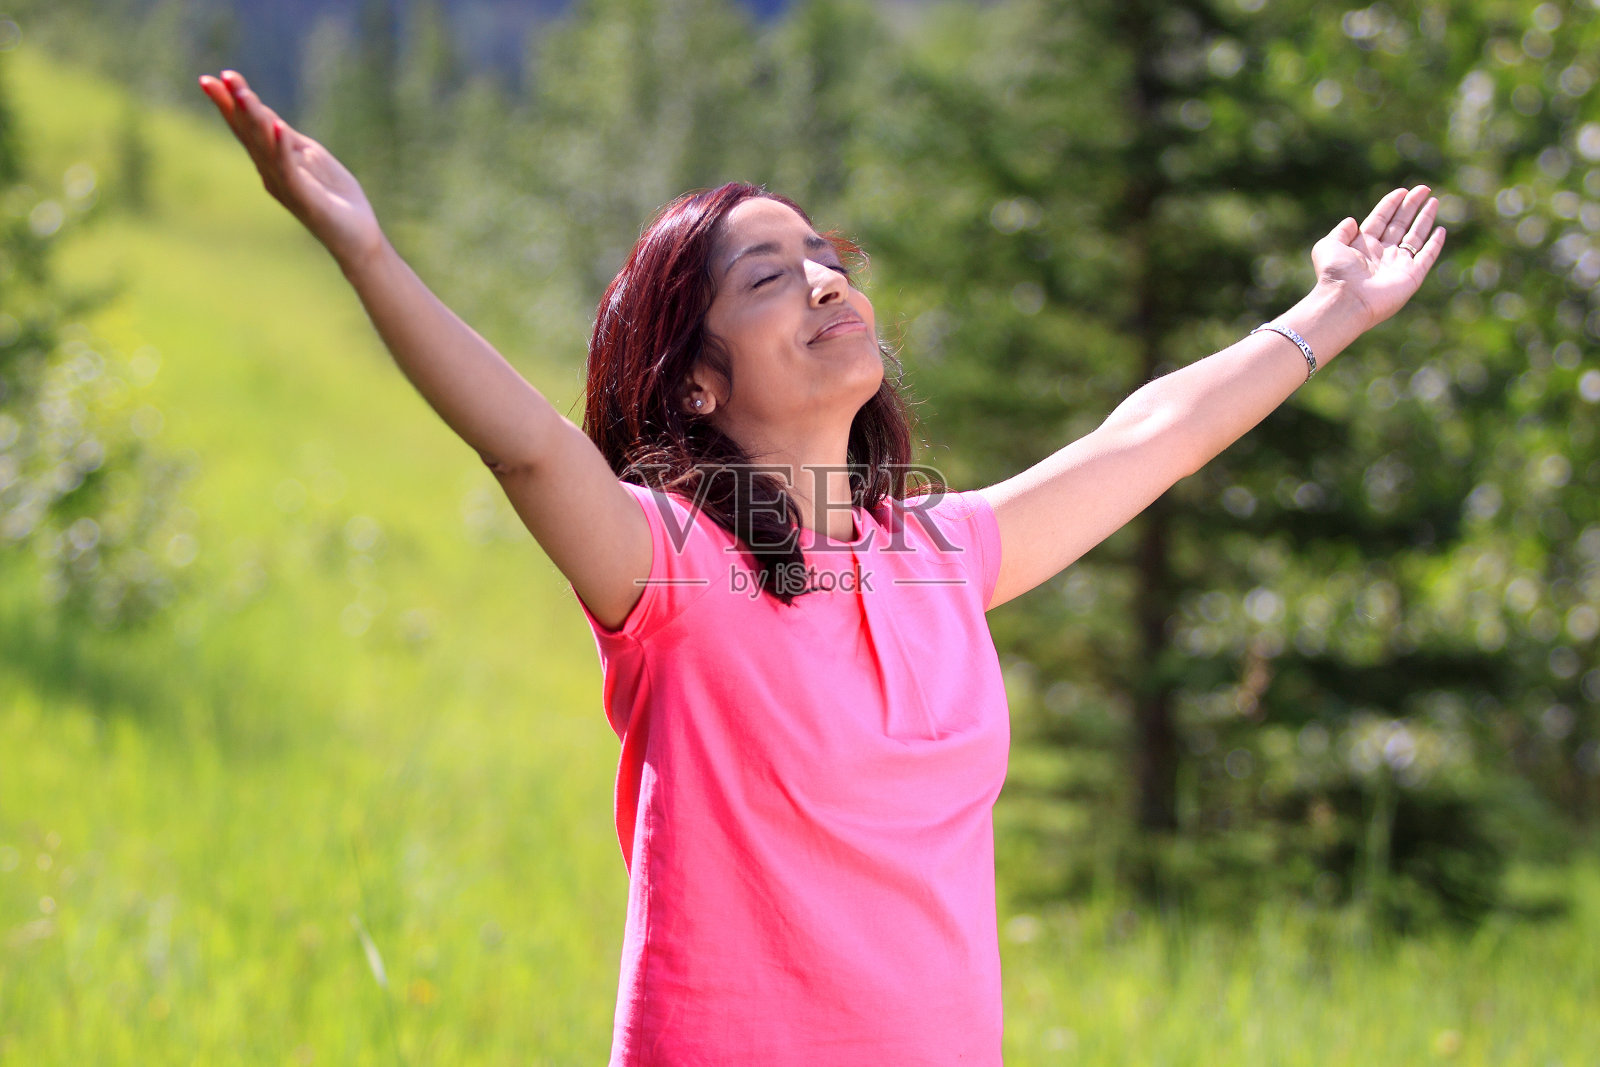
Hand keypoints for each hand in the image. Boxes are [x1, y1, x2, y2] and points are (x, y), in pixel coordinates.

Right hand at [197, 70, 384, 271]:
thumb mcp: (310, 158)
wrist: (357, 237)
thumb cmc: (335, 198)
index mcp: (273, 162)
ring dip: (254, 119)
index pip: (247, 128)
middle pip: (248, 134)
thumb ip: (288, 140)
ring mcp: (286, 186)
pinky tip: (277, 126)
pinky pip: (289, 169)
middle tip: (218, 78)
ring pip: (264, 148)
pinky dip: (282, 148)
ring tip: (243, 93)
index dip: (229, 104)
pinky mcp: (304, 197)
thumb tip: (268, 117)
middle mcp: (271, 173)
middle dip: (233, 106)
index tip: (210, 78)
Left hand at [1310, 185, 1445, 330]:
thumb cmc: (1335, 274)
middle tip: (1423, 189)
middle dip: (1411, 206)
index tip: (1402, 191)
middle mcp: (1381, 254)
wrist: (1345, 301)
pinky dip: (1435, 244)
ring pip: (1415, 236)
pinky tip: (1440, 230)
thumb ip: (1340, 231)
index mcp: (1362, 246)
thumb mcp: (1328, 246)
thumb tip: (1351, 220)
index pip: (1380, 219)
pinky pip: (1426, 256)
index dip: (1391, 204)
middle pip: (1399, 224)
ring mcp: (1397, 265)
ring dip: (1424, 219)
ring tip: (1433, 201)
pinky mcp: (1411, 276)